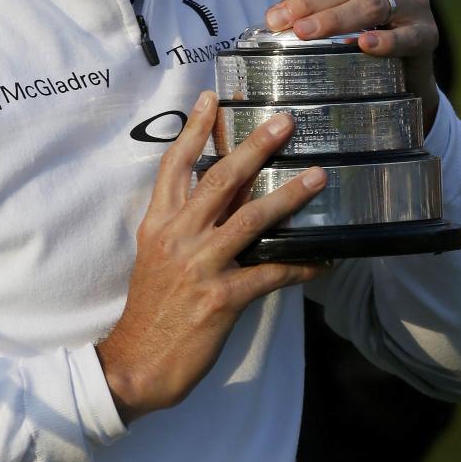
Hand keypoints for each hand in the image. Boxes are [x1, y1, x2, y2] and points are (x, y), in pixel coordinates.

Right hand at [97, 91, 326, 422]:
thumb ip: (182, 227)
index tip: (211, 98)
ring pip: (250, 219)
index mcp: (158, 225)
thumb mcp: (155, 258)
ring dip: (288, 197)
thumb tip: (223, 201)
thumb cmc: (150, 311)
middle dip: (254, 147)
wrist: (136, 363)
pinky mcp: (221, 298)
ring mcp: (199, 266)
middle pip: (219, 181)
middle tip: (284, 121)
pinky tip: (324, 261)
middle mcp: (177, 238)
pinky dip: (300, 266)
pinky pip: (270, 273)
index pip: (174, 166)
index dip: (194, 130)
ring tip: (318, 178)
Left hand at [259, 0, 439, 130]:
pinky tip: (365, 45)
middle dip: (311, 0)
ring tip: (303, 32)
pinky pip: (408, 36)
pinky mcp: (427, 34)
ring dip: (334, 19)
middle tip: (280, 19)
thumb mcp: (321, 2)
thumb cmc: (353, 27)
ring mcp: (414, 3)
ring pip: (372, 5)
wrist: (397, 69)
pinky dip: (386, 41)